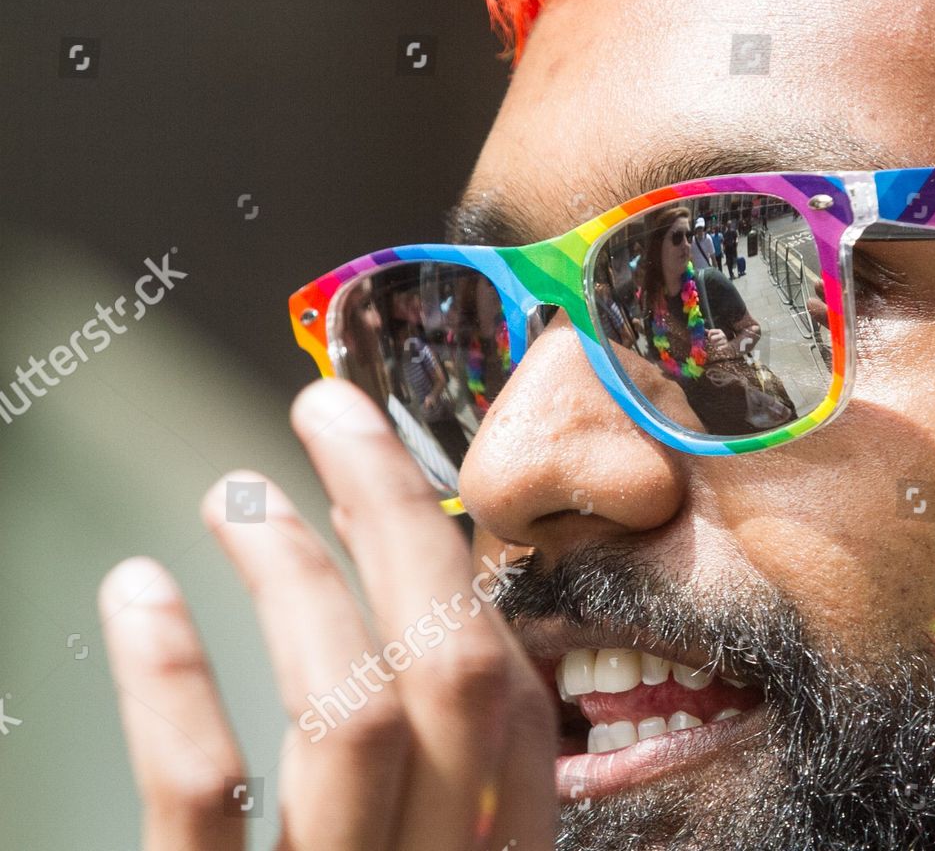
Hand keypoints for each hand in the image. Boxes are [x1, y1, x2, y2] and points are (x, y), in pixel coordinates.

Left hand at [98, 378, 557, 850]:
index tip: (385, 495)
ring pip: (352, 717)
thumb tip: (414, 630)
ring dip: (298, 575)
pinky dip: (169, 679)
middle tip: (330, 413)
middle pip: (456, 674)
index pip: (519, 704)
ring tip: (234, 495)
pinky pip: (206, 795)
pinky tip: (139, 594)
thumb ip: (435, 795)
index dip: (459, 581)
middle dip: (401, 516)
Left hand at [704, 328, 732, 357]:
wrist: (730, 340)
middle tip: (713, 341)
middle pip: (712, 338)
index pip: (710, 331)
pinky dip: (718, 349)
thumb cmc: (720, 337)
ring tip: (717, 344)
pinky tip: (719, 347)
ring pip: (715, 344)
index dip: (708, 335)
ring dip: (714, 345)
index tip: (709, 337)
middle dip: (711, 341)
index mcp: (719, 331)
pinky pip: (719, 348)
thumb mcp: (717, 332)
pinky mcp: (726, 345)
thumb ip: (710, 331)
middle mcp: (722, 335)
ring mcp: (724, 340)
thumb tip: (704, 330)